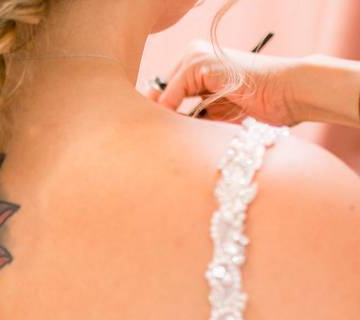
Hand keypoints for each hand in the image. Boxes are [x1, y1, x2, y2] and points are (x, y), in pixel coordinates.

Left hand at [147, 40, 300, 125]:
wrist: (289, 94)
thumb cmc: (258, 108)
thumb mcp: (215, 114)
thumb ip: (188, 117)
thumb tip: (154, 132)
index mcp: (197, 65)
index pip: (164, 93)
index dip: (159, 116)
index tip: (157, 138)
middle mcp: (193, 56)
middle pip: (159, 94)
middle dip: (162, 119)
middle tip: (164, 140)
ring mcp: (195, 56)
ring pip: (162, 96)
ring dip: (169, 120)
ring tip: (179, 137)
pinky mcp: (198, 64)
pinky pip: (170, 94)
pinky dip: (173, 113)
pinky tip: (186, 128)